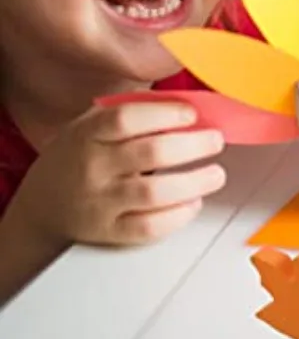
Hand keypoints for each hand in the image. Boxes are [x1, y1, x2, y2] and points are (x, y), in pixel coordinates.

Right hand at [5, 100, 225, 248]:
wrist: (43, 205)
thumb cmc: (80, 157)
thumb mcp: (93, 125)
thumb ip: (134, 113)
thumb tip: (188, 105)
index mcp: (88, 134)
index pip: (126, 118)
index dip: (165, 114)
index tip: (191, 113)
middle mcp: (93, 168)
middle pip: (150, 153)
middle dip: (193, 145)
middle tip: (215, 140)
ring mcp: (100, 203)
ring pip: (154, 193)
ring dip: (194, 182)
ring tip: (215, 174)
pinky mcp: (109, 232)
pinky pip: (148, 227)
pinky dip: (178, 216)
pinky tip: (193, 202)